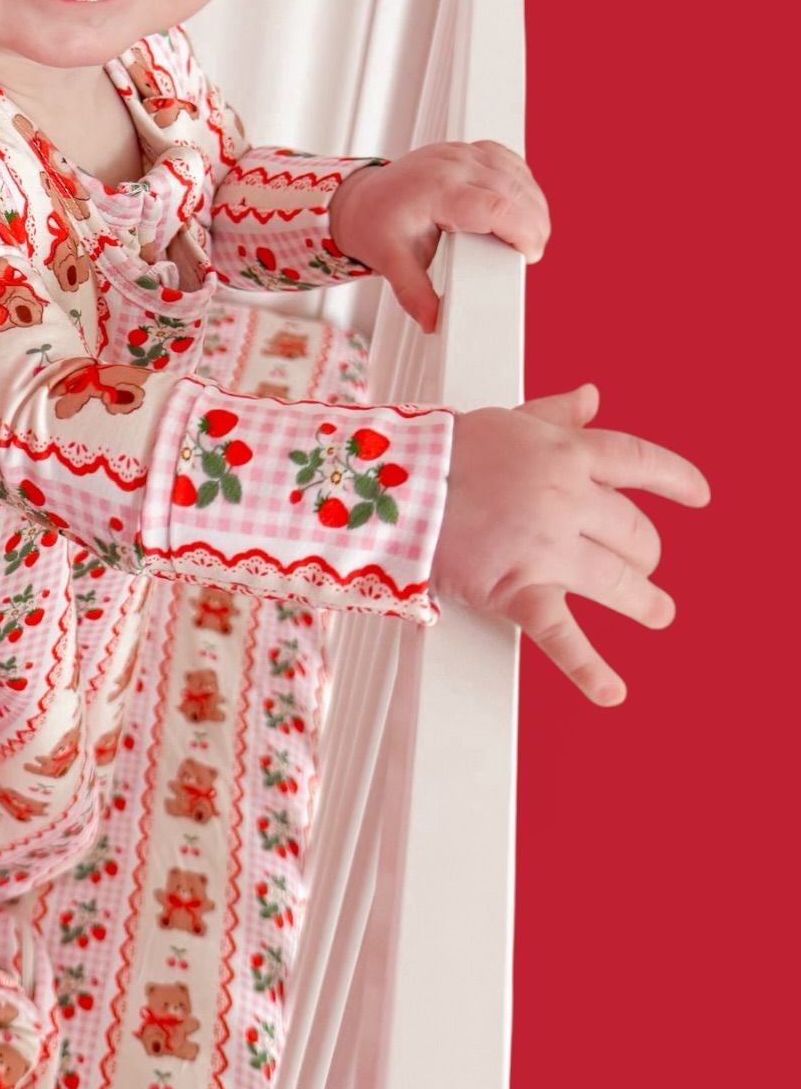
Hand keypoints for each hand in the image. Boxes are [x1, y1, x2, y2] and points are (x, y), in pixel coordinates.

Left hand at [328, 139, 548, 331]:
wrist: (359, 200)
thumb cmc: (374, 225)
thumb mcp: (390, 262)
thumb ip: (414, 293)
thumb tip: (433, 321)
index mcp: (435, 189)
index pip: (496, 205)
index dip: (523, 231)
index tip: (529, 255)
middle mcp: (452, 164)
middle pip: (514, 188)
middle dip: (533, 224)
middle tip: (530, 254)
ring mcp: (461, 153)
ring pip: (516, 172)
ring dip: (532, 204)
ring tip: (528, 237)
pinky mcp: (468, 151)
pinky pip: (508, 161)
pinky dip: (522, 184)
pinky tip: (522, 206)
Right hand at [430, 383, 711, 705]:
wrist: (392, 485)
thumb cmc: (443, 453)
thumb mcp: (508, 421)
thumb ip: (555, 414)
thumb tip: (590, 398)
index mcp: (567, 454)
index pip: (640, 462)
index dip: (676, 479)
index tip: (697, 495)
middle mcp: (567, 499)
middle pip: (634, 533)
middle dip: (644, 552)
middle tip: (642, 564)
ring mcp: (547, 548)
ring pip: (618, 582)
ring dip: (644, 602)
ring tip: (655, 611)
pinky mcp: (519, 589)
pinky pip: (563, 636)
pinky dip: (589, 669)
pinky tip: (612, 690)